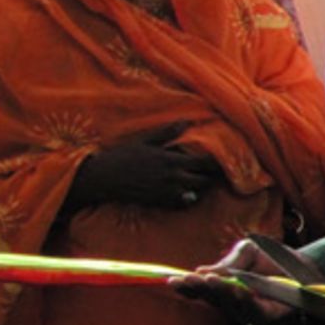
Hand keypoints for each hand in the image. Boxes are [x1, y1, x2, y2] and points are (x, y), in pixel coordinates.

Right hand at [67, 123, 220, 210]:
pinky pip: (183, 204)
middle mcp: (173, 179)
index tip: (220, 160)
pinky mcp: (160, 203)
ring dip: (201, 188)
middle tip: (213, 172)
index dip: (216, 162)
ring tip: (201, 181)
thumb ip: (169, 133)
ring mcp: (167, 193)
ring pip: (196, 194)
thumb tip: (187, 120)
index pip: (205, 163)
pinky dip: (189, 199)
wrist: (104, 178)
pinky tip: (187, 192)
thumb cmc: (124, 156)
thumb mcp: (146, 141)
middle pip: (205, 181)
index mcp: (172, 161)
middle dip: (211, 176)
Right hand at [170, 238, 296, 324]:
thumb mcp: (247, 252)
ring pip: (229, 302)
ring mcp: (246, 311)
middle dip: (199, 287)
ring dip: (219, 291)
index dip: (186, 287)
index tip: (172, 280)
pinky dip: (244, 298)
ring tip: (209, 279)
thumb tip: (204, 272)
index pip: (199, 290)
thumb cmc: (270, 259)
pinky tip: (237, 290)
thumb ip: (229, 262)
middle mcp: (230, 303)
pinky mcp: (266, 315)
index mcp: (221, 289)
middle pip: (211, 297)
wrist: (301, 266)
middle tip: (188, 278)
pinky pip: (253, 308)